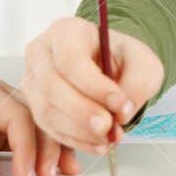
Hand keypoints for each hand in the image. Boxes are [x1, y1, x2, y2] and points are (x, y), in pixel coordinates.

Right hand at [21, 17, 163, 171]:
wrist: (110, 67)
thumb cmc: (121, 59)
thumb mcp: (142, 62)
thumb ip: (138, 83)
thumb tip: (122, 112)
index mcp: (66, 31)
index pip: (71, 60)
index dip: (95, 87)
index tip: (120, 104)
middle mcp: (41, 54)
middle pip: (52, 87)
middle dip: (83, 113)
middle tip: (109, 128)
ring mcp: (33, 81)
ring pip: (47, 112)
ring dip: (79, 132)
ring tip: (108, 138)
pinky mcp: (34, 106)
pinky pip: (48, 129)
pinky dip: (74, 141)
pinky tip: (97, 144)